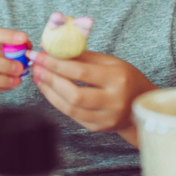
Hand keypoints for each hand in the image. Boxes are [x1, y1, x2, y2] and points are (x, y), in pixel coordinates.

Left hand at [28, 50, 156, 135]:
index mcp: (118, 79)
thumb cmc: (125, 78)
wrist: (140, 105)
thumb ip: (82, 55)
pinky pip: (71, 114)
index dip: (56, 63)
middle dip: (50, 79)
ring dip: (49, 90)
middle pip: (74, 93)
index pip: (81, 72)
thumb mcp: (110, 62)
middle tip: (36, 66)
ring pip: (70, 107)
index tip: (40, 54)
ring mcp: (105, 117)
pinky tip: (48, 88)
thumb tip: (52, 47)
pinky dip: (56, 100)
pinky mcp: (97, 127)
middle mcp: (113, 101)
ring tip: (38, 76)